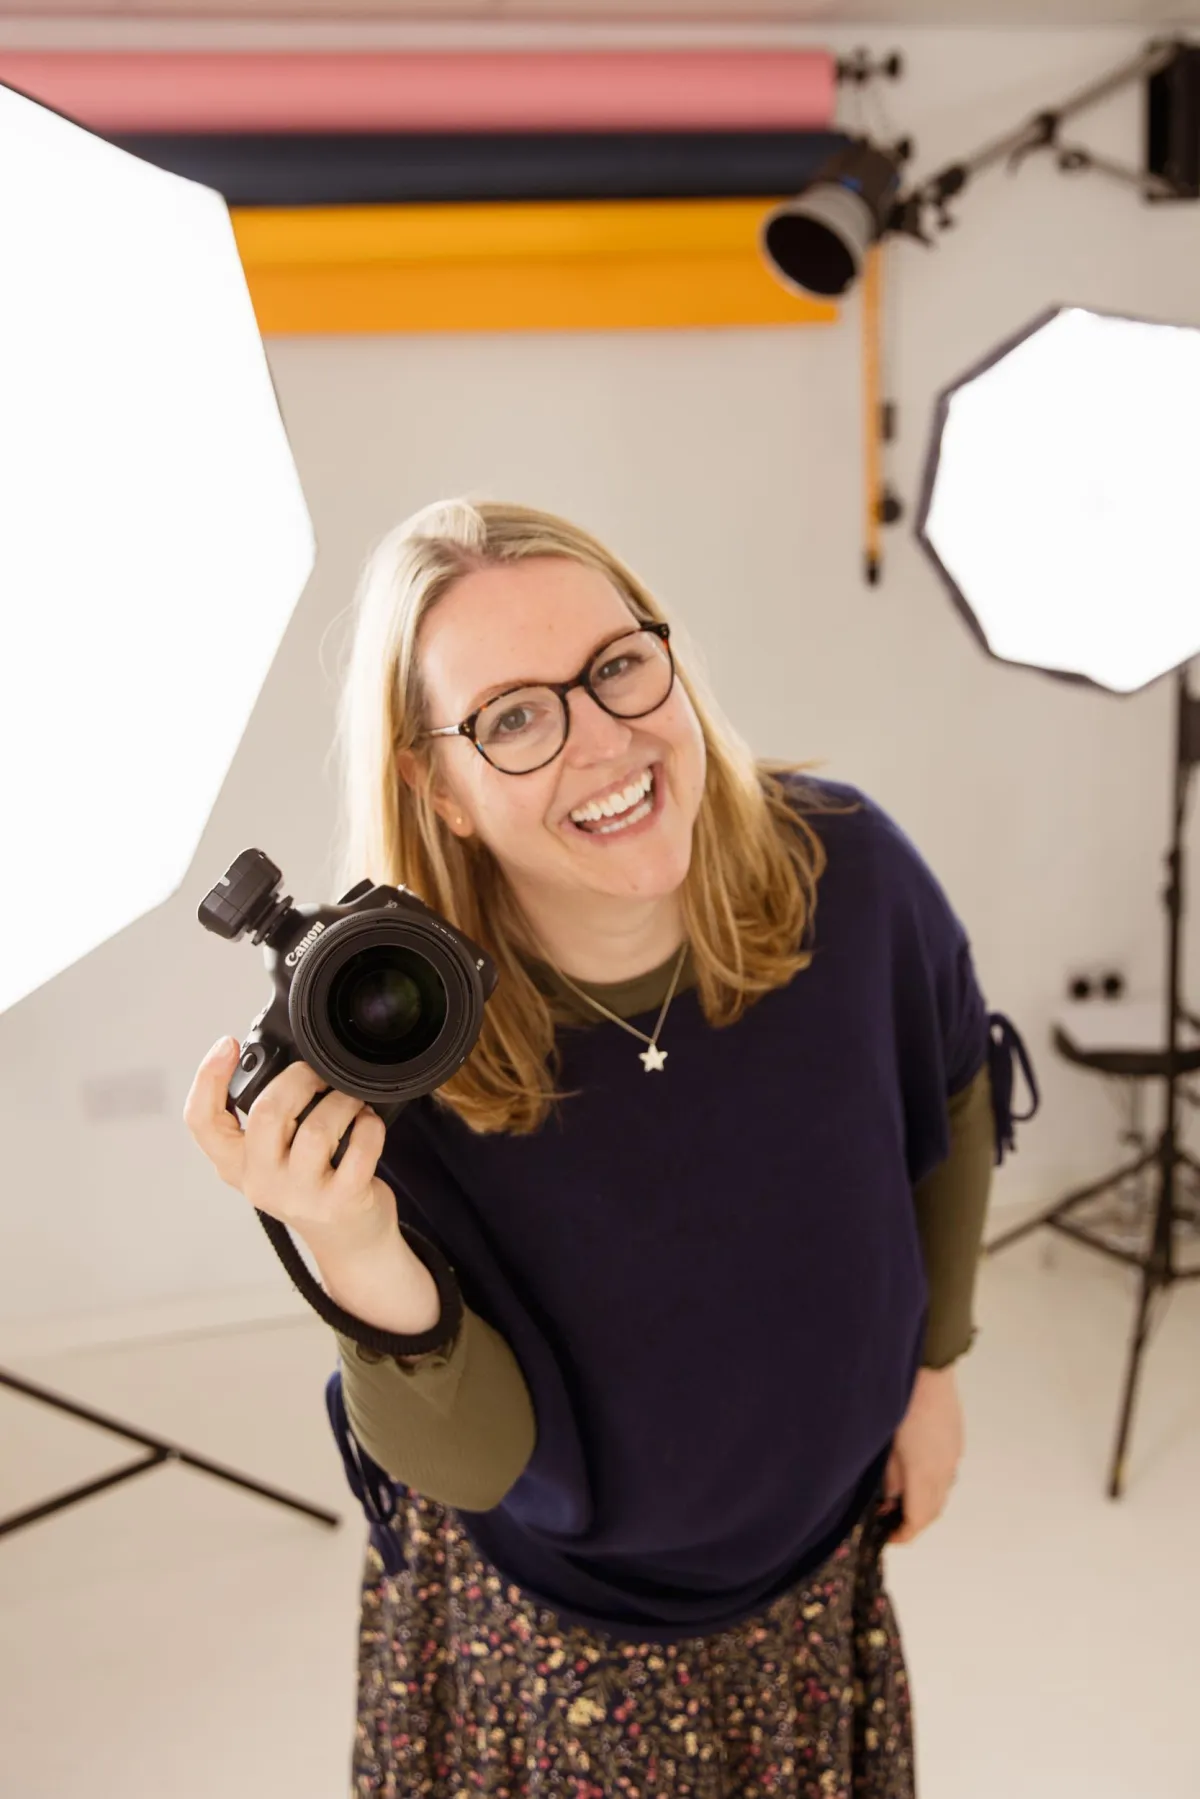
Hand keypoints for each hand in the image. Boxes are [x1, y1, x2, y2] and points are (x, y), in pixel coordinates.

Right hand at [183, 1037, 393, 1256]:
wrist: (351, 1244)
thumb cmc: (314, 1188)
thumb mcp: (273, 1160)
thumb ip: (268, 1122)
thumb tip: (283, 1061)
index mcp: (236, 1165)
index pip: (202, 1121)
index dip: (208, 1078)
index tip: (226, 1044)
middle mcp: (261, 1181)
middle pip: (267, 1112)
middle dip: (298, 1078)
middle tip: (316, 1073)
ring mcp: (301, 1195)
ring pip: (317, 1129)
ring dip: (342, 1102)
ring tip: (350, 1101)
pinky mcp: (341, 1201)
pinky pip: (360, 1149)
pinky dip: (370, 1126)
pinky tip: (368, 1124)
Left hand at [883, 1364, 963, 1544]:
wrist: (927, 1369)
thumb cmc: (899, 1402)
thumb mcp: (885, 1445)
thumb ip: (889, 1476)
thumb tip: (890, 1498)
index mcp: (924, 1473)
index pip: (919, 1518)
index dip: (904, 1534)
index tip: (889, 1538)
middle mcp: (944, 1468)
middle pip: (933, 1510)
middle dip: (913, 1521)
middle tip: (890, 1520)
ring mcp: (953, 1454)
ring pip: (942, 1492)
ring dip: (924, 1502)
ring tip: (900, 1498)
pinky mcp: (956, 1441)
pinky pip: (947, 1473)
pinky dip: (932, 1484)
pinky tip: (915, 1474)